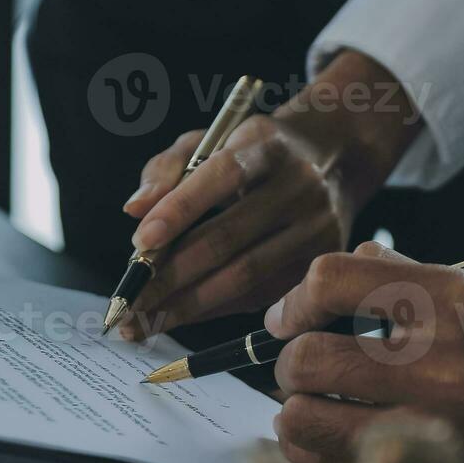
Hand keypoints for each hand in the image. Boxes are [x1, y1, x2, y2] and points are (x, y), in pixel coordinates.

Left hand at [119, 51, 422, 339]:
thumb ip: (167, 168)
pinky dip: (215, 310)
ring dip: (188, 305)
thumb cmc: (254, 153)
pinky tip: (180, 317)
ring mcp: (317, 229)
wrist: (336, 160)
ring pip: (246, 276)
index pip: (222, 175)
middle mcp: (300, 187)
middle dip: (171, 276)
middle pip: (229, 237)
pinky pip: (261, 296)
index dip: (180, 210)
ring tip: (143, 322)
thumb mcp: (211, 140)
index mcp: (268, 147)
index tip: (140, 244)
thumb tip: (135, 209)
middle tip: (127, 302)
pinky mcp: (321, 264)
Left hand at [266, 243, 463, 462]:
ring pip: (303, 422)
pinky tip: (333, 452)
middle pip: (306, 357)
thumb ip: (417, 282)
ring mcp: (441, 438)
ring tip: (314, 414)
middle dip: (290, 367)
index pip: (332, 279)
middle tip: (303, 376)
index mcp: (463, 304)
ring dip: (296, 417)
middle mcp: (450, 366)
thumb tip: (349, 260)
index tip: (287, 320)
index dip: (294, 302)